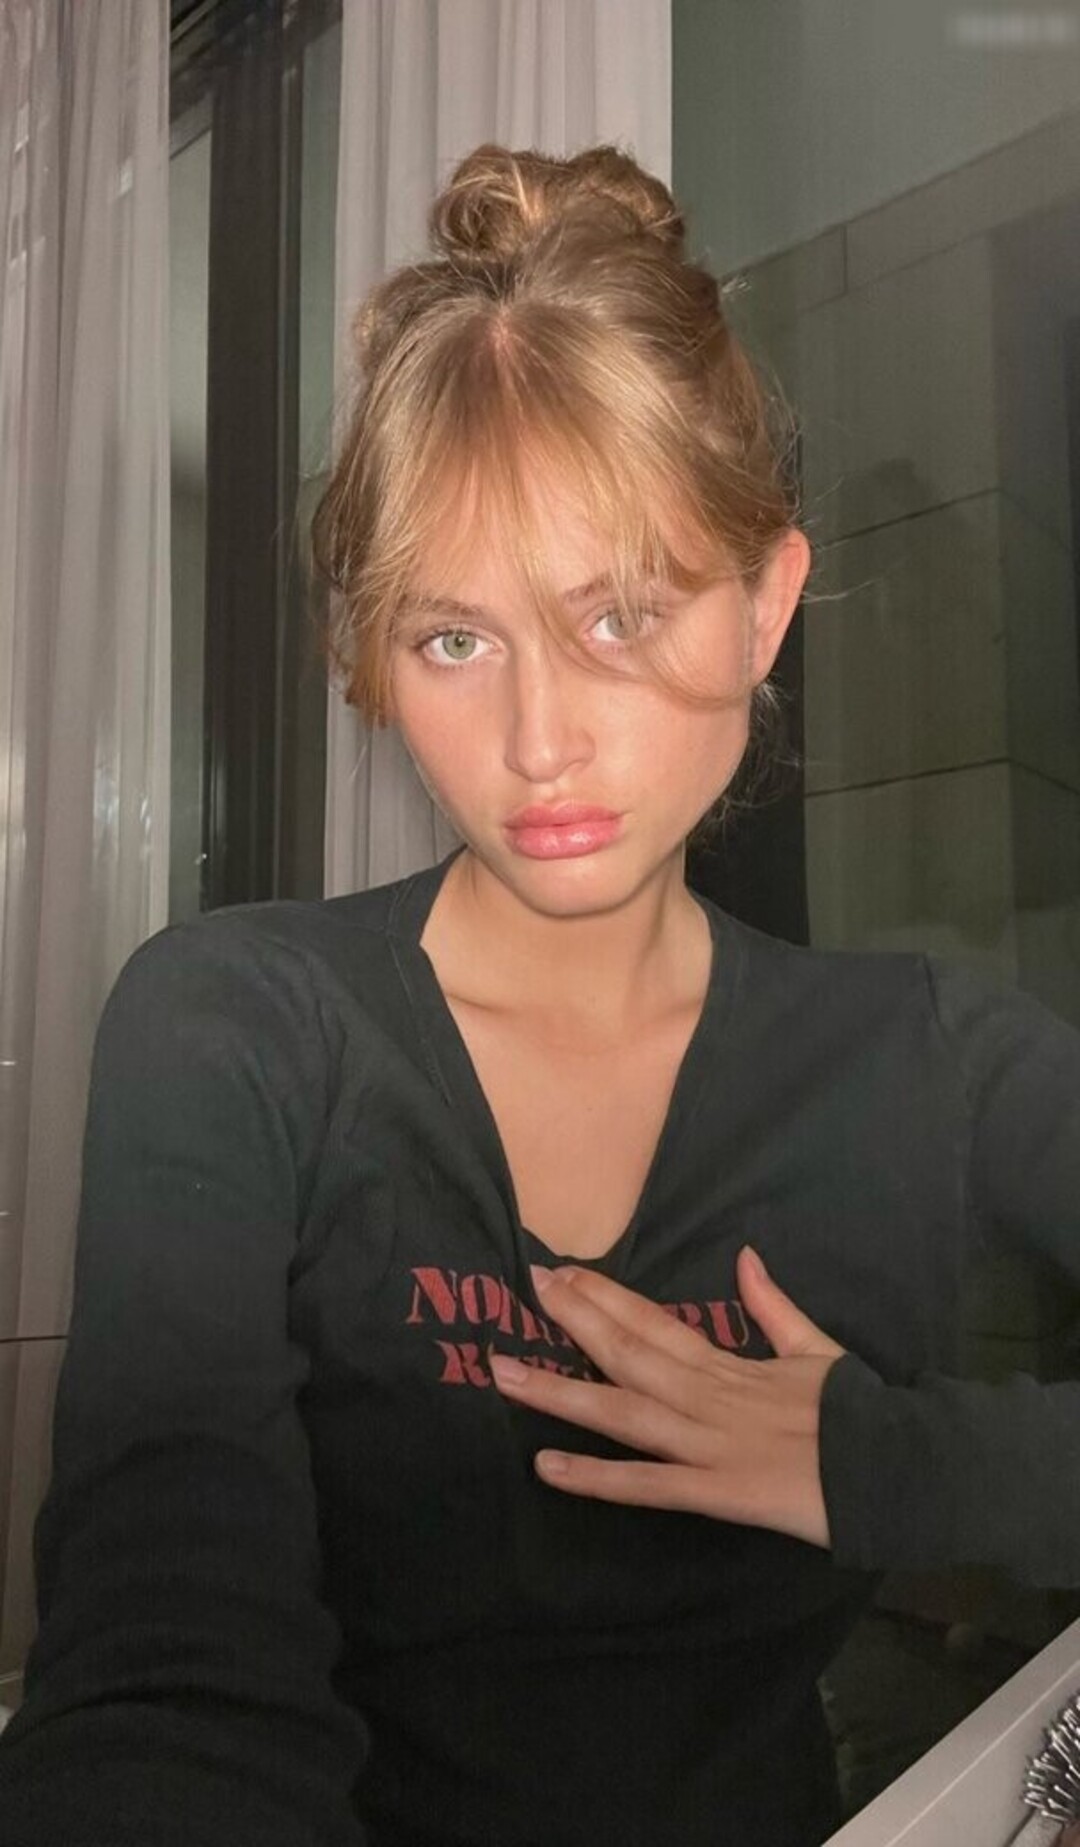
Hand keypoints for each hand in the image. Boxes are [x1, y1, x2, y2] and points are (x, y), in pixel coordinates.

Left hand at [489, 1247, 844, 1547]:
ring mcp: (708, 1445)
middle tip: (526, 1292)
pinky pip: (646, 1486)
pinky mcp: (717, 1494)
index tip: (563, 1274)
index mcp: (730, 1365)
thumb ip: (774, 1307)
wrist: (898, 1468)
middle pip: (629, 1353)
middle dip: (574, 1321)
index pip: (656, 1322)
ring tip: (504, 1372)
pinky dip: (594, 1477)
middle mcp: (708, 1397)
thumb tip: (745, 1257)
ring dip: (559, 1390)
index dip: (606, 1297)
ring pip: (622, 1412)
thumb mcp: (816, 1349)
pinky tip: (546, 1466)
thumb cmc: (858, 1415)